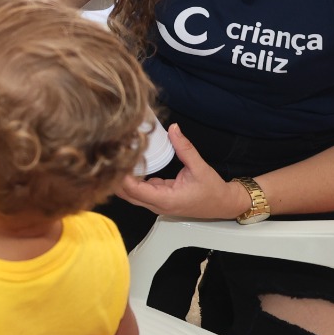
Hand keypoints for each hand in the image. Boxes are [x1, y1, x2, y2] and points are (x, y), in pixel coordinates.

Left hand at [117, 124, 250, 218]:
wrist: (223, 205)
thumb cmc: (212, 190)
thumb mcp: (199, 168)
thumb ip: (185, 148)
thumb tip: (173, 128)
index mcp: (166, 200)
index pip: (134, 190)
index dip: (122, 176)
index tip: (116, 158)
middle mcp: (157, 205)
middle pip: (126, 194)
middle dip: (116, 177)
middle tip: (111, 155)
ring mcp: (156, 204)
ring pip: (130, 194)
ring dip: (122, 178)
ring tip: (118, 158)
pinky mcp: (157, 200)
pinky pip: (139, 191)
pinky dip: (132, 179)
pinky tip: (129, 164)